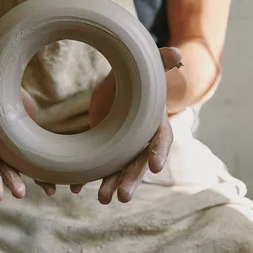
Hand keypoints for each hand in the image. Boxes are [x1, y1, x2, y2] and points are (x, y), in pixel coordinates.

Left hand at [75, 47, 182, 203]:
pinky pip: (98, 166)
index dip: (159, 151)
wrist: (123, 85)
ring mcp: (123, 148)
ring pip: (118, 170)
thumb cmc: (139, 78)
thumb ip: (161, 63)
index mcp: (155, 123)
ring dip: (110, 184)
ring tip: (101, 199)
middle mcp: (141, 141)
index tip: (156, 167)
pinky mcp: (107, 149)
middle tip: (123, 197)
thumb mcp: (148, 70)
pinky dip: (87, 178)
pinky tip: (76, 188)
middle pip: (139, 163)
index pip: (162, 138)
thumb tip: (177, 53)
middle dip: (131, 180)